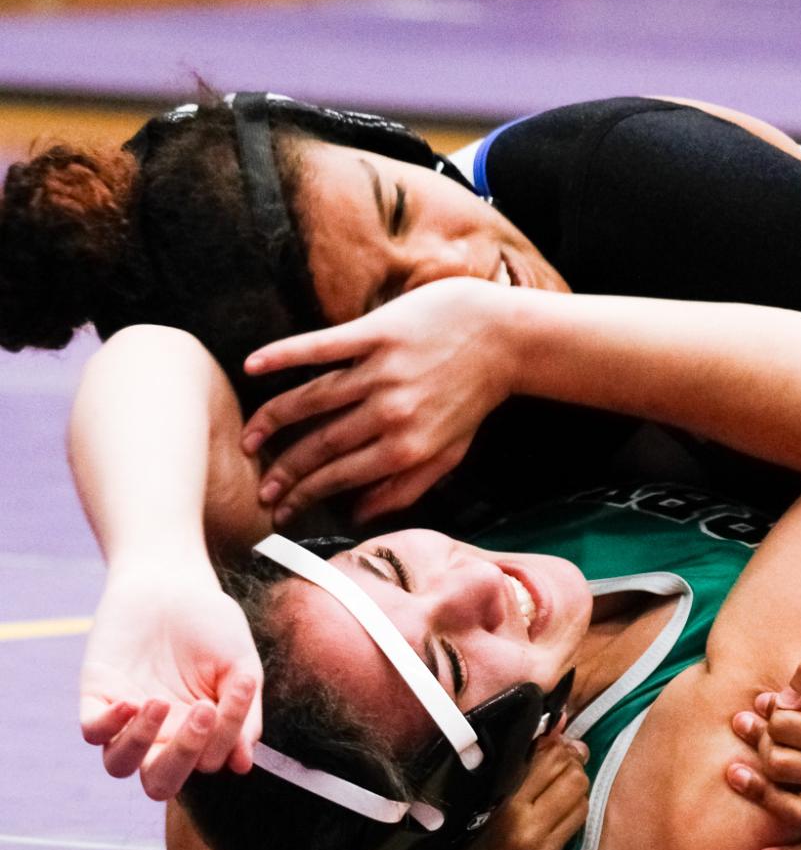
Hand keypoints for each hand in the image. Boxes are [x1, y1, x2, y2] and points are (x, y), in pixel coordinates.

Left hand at [80, 560, 263, 799]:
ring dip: (140, 745)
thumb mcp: (240, 665)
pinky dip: (109, 724)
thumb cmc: (210, 622)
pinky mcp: (97, 694)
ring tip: (160, 702)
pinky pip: (93, 731)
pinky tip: (131, 701)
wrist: (169, 580)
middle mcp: (159, 734)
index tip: (240, 686)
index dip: (228, 734)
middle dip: (183, 755)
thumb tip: (242, 763)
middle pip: (160, 782)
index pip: (209, 760)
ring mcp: (125, 718)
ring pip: (119, 766)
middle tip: (202, 711)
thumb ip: (245, 713)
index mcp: (197, 734)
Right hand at [239, 276, 519, 523]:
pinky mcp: (377, 332)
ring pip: (313, 400)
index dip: (306, 496)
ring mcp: (382, 371)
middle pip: (322, 445)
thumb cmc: (473, 400)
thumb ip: (405, 488)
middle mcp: (391, 413)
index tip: (280, 512)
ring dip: (273, 421)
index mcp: (408, 448)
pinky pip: (321, 347)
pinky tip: (253, 366)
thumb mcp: (448, 455)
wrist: (504, 338)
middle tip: (258, 490)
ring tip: (247, 441)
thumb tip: (360, 516)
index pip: (343, 476)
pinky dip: (285, 356)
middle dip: (284, 471)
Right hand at [419, 733, 588, 849]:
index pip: (555, 760)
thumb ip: (516, 756)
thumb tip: (561, 725)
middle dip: (568, 771)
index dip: (556, 748)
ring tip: (545, 800)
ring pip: (581, 810)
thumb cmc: (445, 830)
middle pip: (576, 782)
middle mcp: (525, 836)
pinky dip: (557, 834)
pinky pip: (568, 843)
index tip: (549, 747)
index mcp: (503, 805)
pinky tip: (535, 836)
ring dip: (568, 800)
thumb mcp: (471, 787)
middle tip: (553, 771)